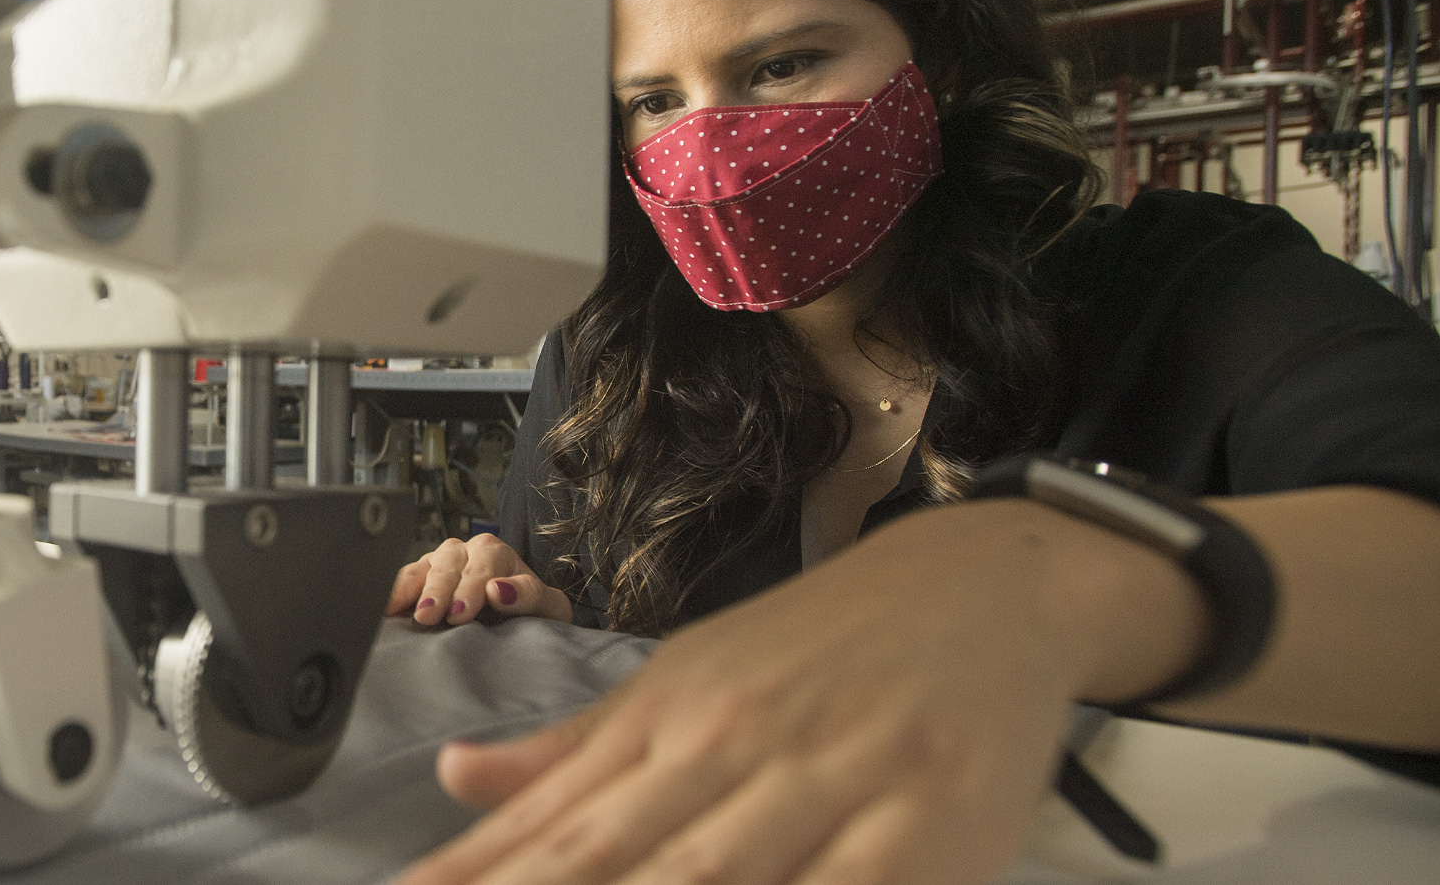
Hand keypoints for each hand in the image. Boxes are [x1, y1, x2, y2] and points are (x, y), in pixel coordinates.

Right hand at [388, 533, 573, 625]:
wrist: (521, 625)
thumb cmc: (534, 616)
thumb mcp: (547, 607)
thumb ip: (529, 595)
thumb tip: (498, 590)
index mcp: (495, 552)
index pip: (482, 565)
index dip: (470, 588)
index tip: (461, 613)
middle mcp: (464, 552)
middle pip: (449, 566)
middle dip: (439, 591)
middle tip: (430, 616)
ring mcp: (437, 564)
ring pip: (422, 570)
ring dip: (412, 591)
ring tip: (403, 612)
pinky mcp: (418, 581)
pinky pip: (403, 582)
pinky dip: (393, 593)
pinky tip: (383, 609)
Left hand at [397, 501, 1187, 884]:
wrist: (983, 583)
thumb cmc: (822, 644)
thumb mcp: (689, 674)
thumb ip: (575, 747)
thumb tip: (455, 777)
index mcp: (669, 719)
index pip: (549, 825)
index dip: (468, 880)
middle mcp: (733, 749)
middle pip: (608, 859)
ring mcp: (828, 785)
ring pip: (710, 878)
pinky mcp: (924, 828)